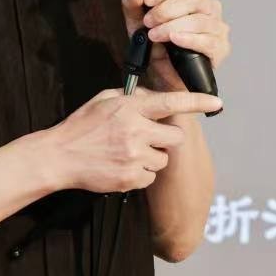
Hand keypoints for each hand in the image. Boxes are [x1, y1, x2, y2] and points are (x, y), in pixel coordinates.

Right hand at [42, 87, 221, 192]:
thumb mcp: (105, 99)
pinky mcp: (130, 178)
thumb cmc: (82, 127)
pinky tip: (122, 166)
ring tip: (127, 153)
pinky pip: (150, 176)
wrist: (59, 157)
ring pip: (163, 158)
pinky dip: (140, 173)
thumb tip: (154, 96)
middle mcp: (135, 131)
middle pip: (175, 137)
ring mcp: (134, 156)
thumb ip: (132, 96)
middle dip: (166, 137)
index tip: (216, 102)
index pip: (171, 102)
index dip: (197, 101)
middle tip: (147, 137)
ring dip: (152, 157)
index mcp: (130, 108)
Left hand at [120, 0, 230, 93]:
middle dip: (165, 10)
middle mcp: (208, 6)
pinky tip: (175, 40)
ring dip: (172, 26)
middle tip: (148, 22)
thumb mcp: (136, 21)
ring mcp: (216, 26)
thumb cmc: (155, 43)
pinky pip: (208, 40)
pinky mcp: (220, 47)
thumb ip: (132, 2)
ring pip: (199, 19)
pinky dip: (189, 39)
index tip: (148, 0)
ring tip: (155, 35)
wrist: (162, 74)